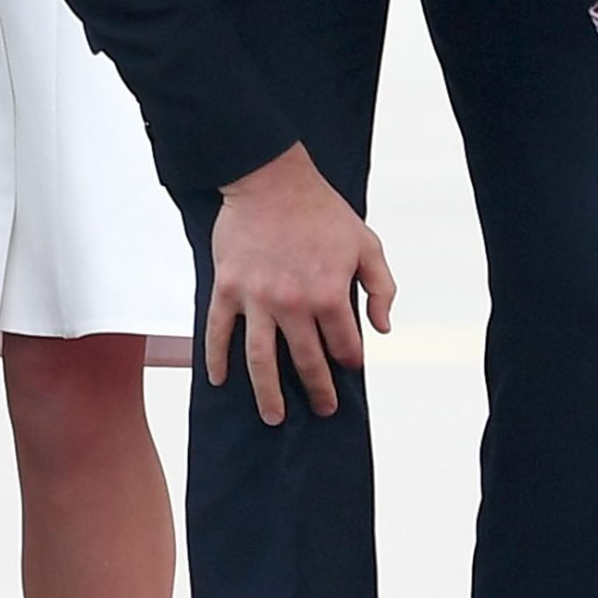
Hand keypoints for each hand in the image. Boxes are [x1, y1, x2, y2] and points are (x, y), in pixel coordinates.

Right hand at [205, 142, 395, 425]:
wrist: (271, 180)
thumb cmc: (322, 212)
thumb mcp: (366, 244)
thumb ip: (381, 287)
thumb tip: (381, 328)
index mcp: (329, 294)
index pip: (344, 345)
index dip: (350, 361)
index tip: (349, 368)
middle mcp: (292, 304)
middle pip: (306, 362)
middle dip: (318, 390)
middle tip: (324, 408)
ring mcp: (256, 300)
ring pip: (261, 361)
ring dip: (268, 394)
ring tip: (274, 416)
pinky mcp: (227, 289)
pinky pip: (220, 332)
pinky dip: (216, 359)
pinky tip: (220, 380)